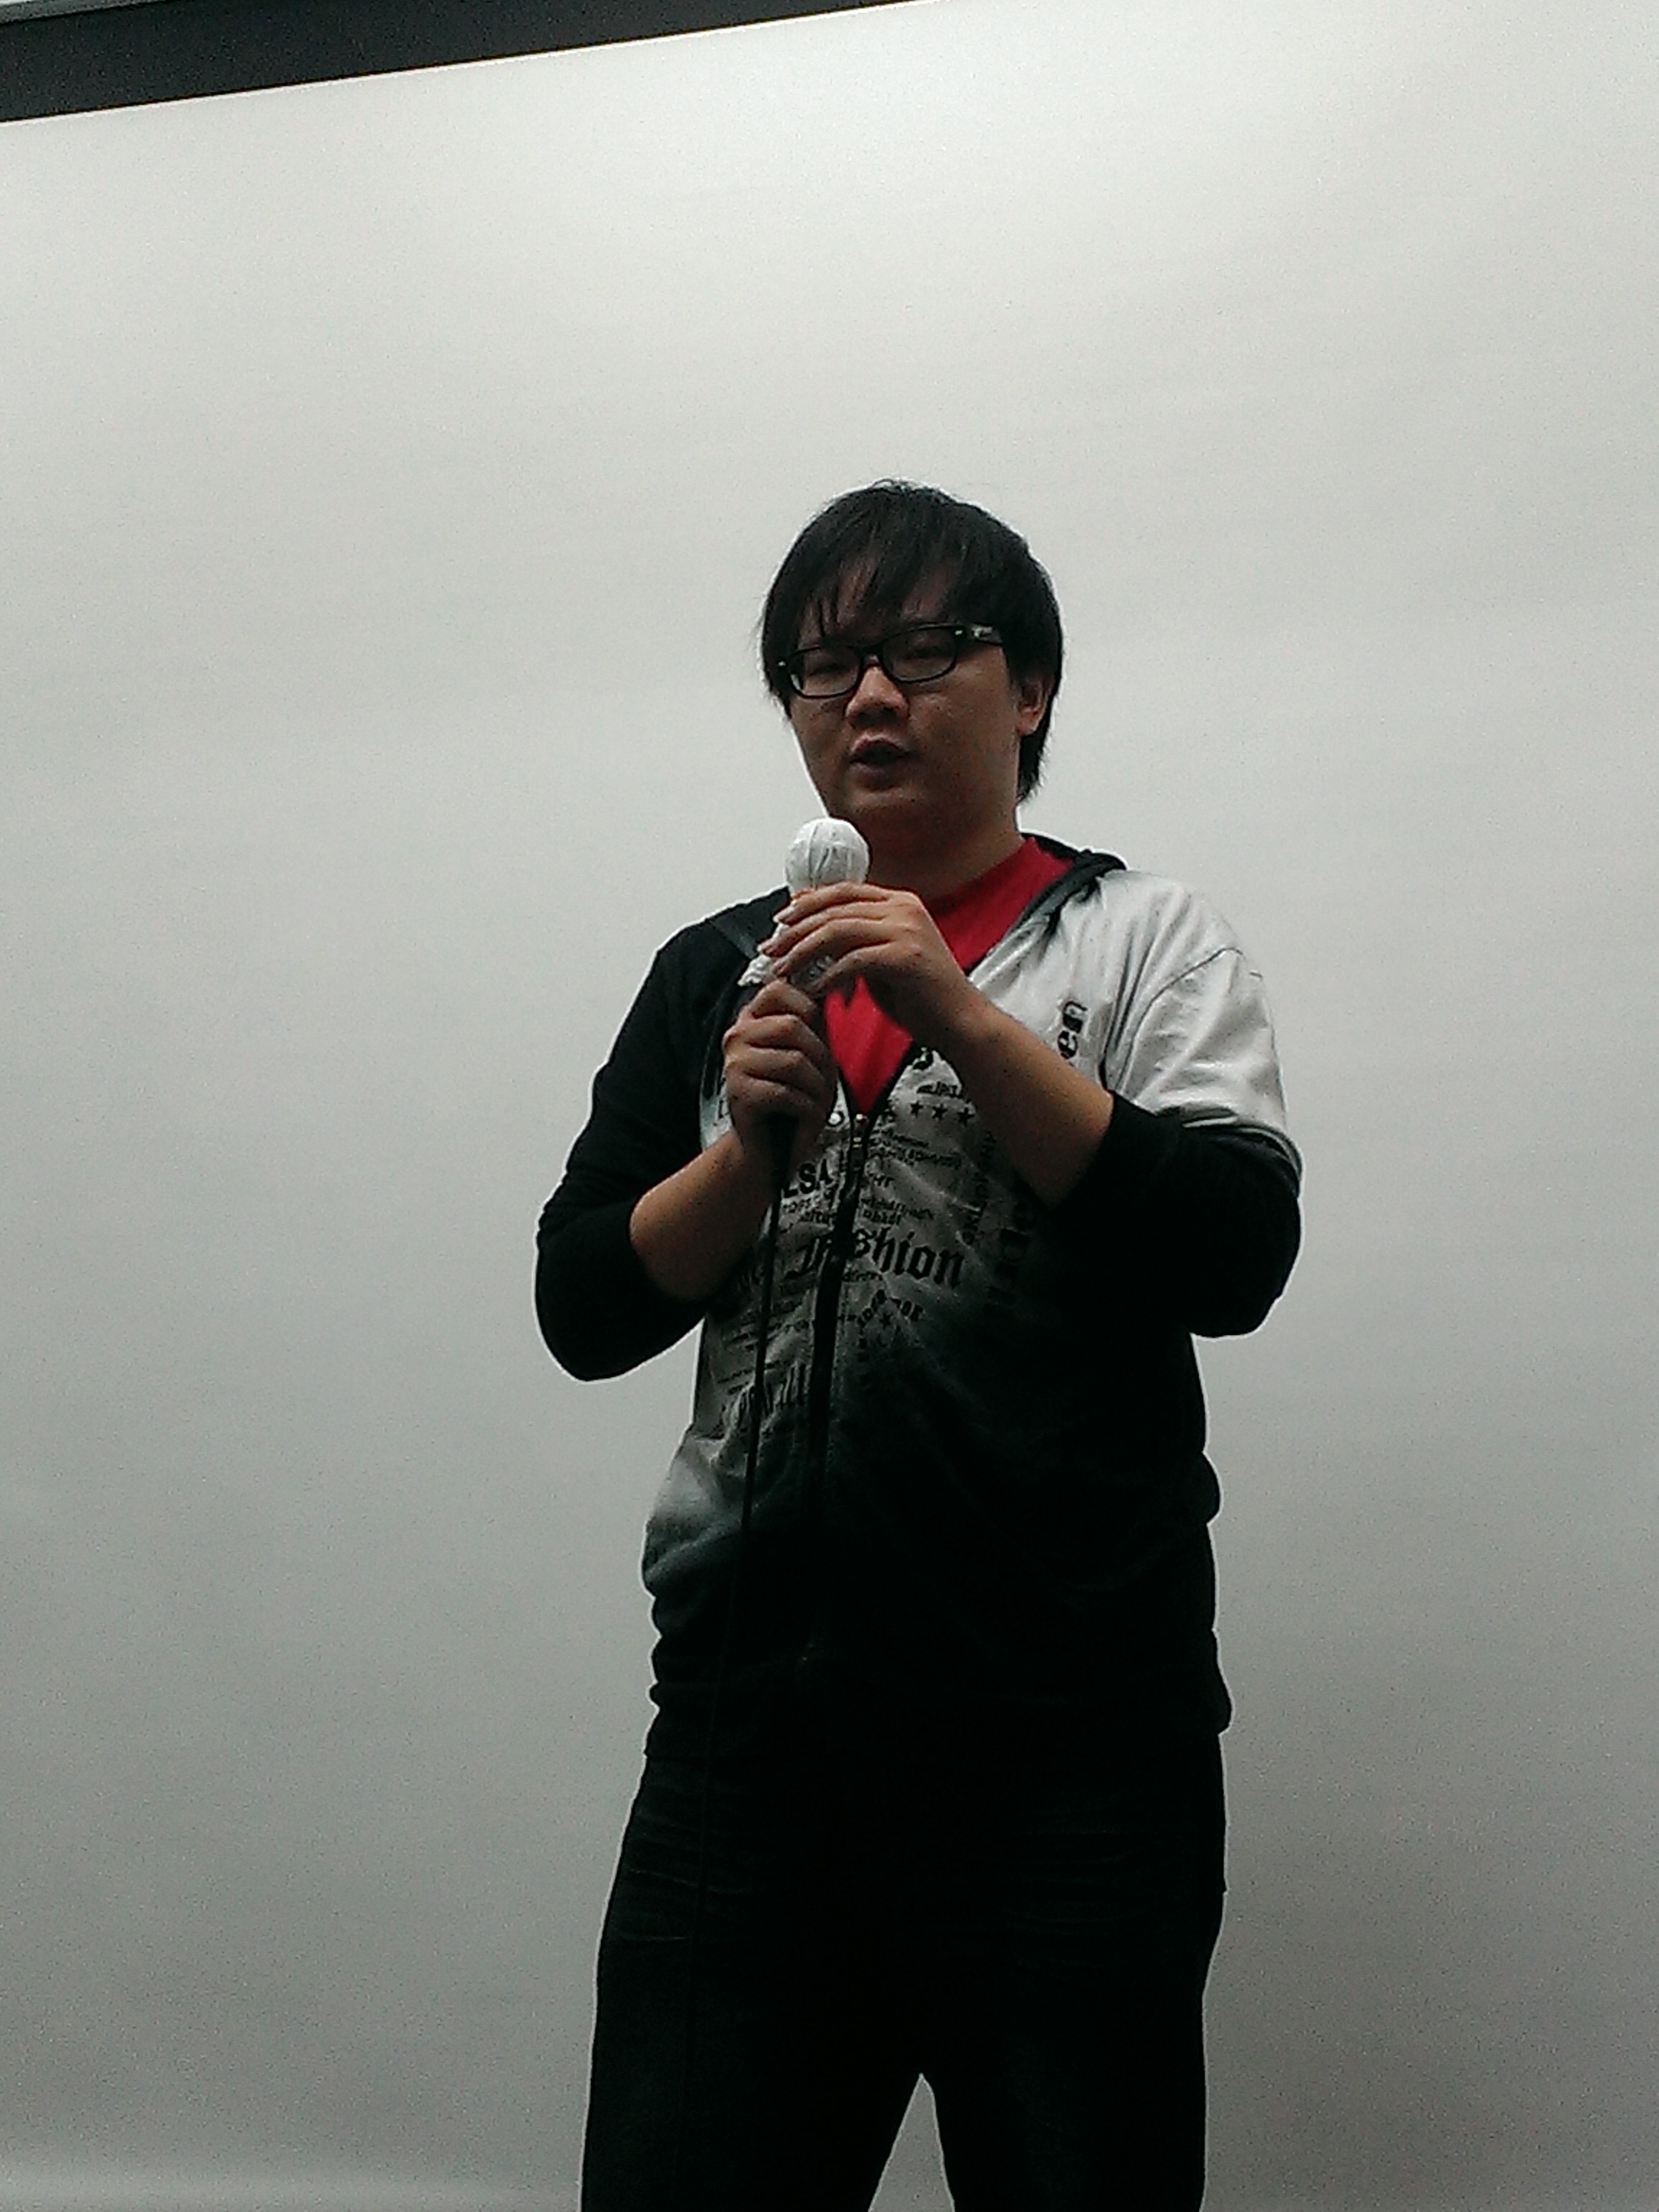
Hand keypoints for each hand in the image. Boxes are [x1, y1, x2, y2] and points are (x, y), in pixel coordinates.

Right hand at [722, 976, 837, 1177]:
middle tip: (822, 1078)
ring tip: (814, 1099)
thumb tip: (831, 984)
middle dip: (819, 1055)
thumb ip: (815, 1023)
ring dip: (816, 1086)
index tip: (819, 1027)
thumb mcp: (810, 1055)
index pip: (778, 990)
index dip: (808, 1005)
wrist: (767, 1149)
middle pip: (791, 1025)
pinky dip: (806, 1107)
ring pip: (793, 1060)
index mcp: (752, 1021)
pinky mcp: (739, 1094)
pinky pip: (786, 1092)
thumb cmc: (790, 1102)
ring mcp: (735, 1064)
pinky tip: (804, 1114)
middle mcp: (737, 1037)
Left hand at [761, 882, 976, 1050]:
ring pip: (838, 930)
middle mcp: (904, 909)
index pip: (842, 890)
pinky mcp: (906, 957)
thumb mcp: (883, 958)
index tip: (781, 920)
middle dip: (796, 929)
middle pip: (834, 908)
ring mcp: (907, 930)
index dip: (807, 902)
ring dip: (804, 951)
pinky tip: (815, 990)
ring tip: (784, 969)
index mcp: (899, 903)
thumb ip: (856, 942)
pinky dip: (829, 975)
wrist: (960, 1022)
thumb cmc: (922, 996)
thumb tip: (814, 937)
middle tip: (772, 948)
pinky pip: (853, 961)